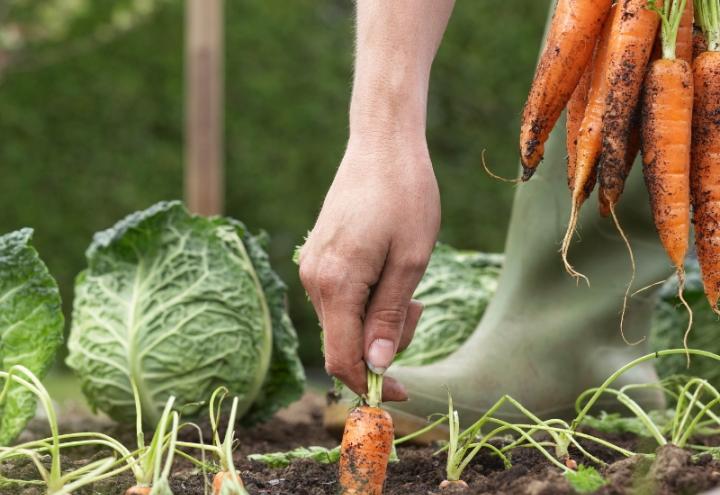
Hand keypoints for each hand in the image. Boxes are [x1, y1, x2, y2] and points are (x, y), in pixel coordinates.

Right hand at [299, 135, 439, 400]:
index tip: (404, 393)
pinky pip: (340, 298)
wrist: (382, 144)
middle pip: (344, 342)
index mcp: (335, 285)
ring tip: (408, 282)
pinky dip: (367, 299)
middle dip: (384, 341)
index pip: (342, 359)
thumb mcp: (410, 262)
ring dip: (378, 318)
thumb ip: (389, 316)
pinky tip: (389, 272)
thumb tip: (376, 366)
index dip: (372, 384)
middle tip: (419, 306)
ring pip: (343, 320)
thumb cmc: (405, 197)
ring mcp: (312, 267)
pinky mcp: (319, 256)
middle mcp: (313, 280)